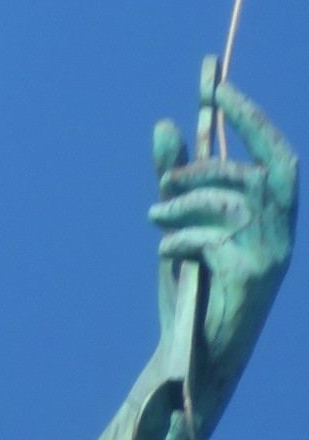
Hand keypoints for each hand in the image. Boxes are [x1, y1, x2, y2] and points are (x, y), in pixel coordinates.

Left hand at [148, 80, 296, 374]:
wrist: (195, 354)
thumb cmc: (195, 285)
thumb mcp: (182, 222)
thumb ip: (175, 178)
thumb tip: (165, 124)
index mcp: (274, 218)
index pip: (276, 156)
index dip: (250, 118)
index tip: (216, 85)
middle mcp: (283, 234)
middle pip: (245, 174)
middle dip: (199, 170)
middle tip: (162, 184)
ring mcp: (270, 256)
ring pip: (221, 203)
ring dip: (178, 206)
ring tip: (156, 220)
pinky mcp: (249, 278)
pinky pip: (206, 237)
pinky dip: (176, 240)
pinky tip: (167, 254)